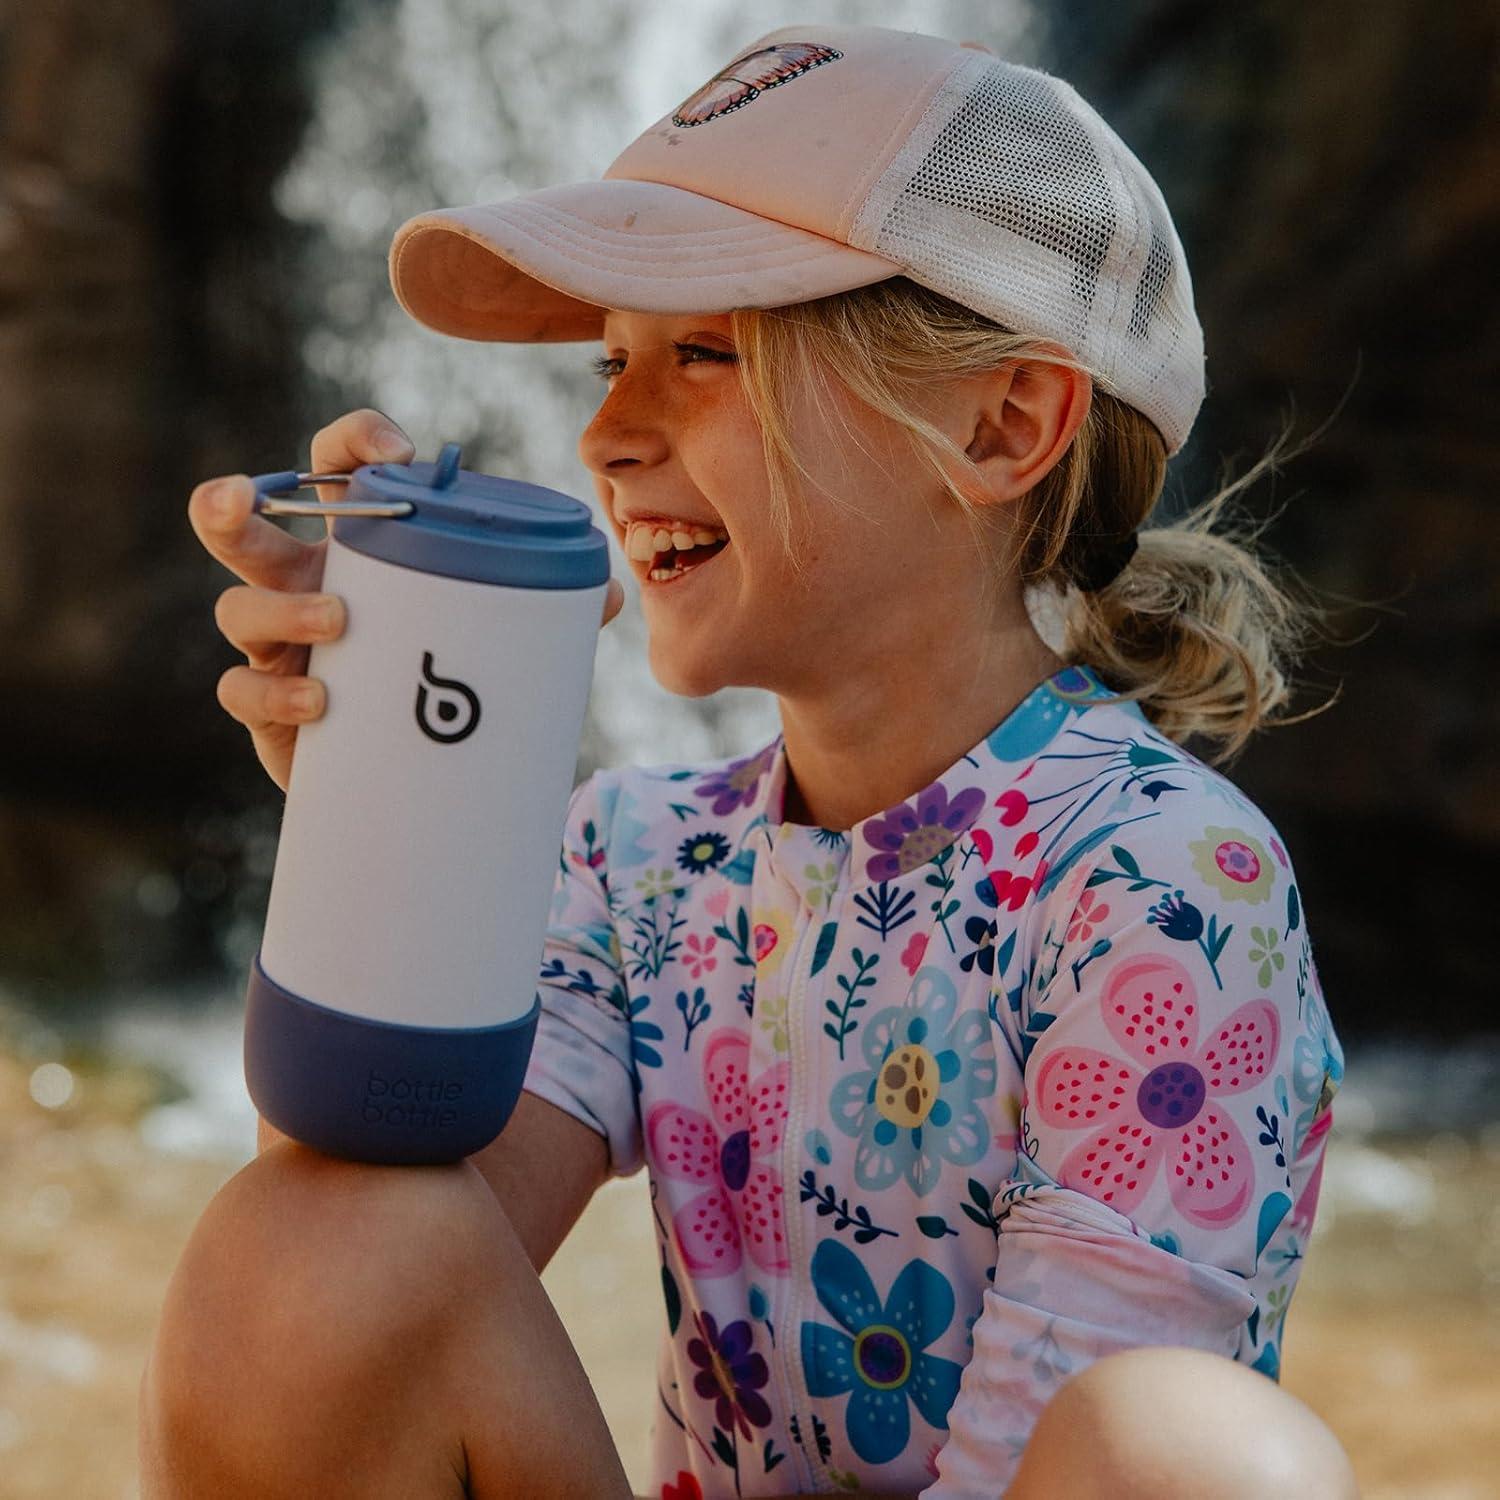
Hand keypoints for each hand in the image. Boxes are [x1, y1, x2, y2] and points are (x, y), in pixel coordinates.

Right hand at [190, 408, 625, 793]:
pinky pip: (242, 690)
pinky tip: (316, 699)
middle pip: (243, 527)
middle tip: (240, 496)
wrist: (421, 776)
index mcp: (360, 550)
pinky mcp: (269, 708)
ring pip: (238, 606)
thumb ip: (550, 611)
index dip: (352, 443)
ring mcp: (278, 644)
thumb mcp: (500, 638)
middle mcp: (304, 583)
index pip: (335, 471)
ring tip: (337, 622)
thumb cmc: (453, 682)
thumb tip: (610, 593)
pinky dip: (273, 690)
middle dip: (228, 502)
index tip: (396, 450)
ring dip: (279, 606)